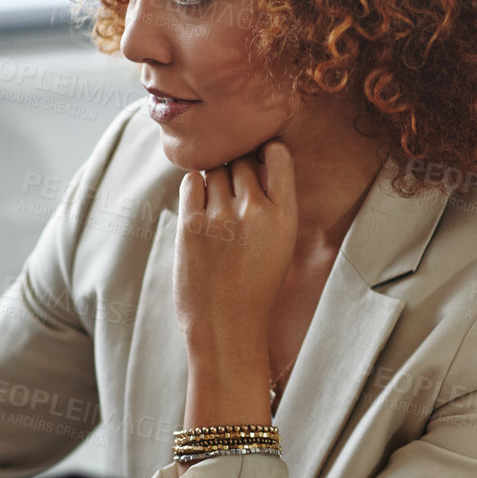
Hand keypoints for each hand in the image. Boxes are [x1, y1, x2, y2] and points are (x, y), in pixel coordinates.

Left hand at [174, 140, 297, 425]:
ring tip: (217, 204)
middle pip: (241, 159)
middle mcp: (255, 211)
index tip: (259, 159)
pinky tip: (201, 205)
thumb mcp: (281, 244)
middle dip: (236, 167)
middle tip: (232, 189)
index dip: (265, 150)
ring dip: (214, 178)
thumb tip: (254, 163)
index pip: (277, 154)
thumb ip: (272, 205)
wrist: (227, 327)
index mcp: (285, 216)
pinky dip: (195, 186)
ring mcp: (221, 216)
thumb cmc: (255, 287)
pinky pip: (191, 182)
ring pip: (215, 169)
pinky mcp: (191, 224)